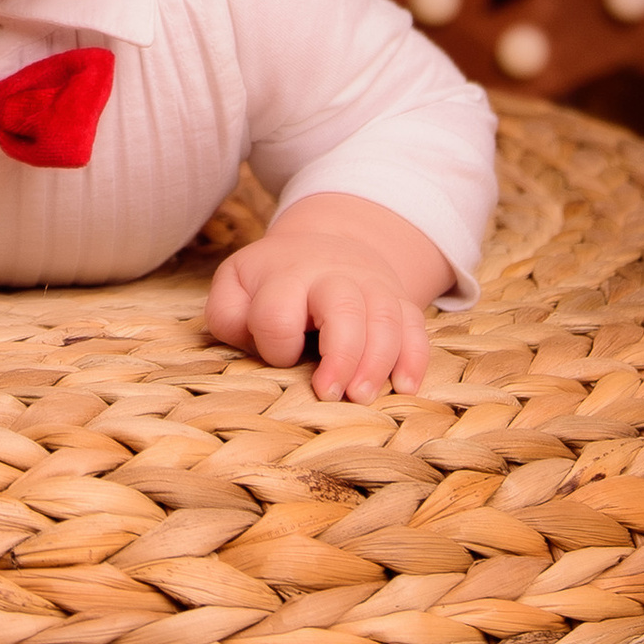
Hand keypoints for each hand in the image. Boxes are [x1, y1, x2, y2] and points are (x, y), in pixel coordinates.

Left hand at [205, 197, 447, 402]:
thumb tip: (247, 338)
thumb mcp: (236, 285)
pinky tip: (406, 387)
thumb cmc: (272, 281)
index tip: (282, 358)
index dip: (277, 346)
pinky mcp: (399, 301)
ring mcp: (371, 286)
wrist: (325, 245)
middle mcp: (332, 276)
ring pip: (385, 320)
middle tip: (329, 395)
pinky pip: (416, 327)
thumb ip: (227, 314)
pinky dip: (415, 358)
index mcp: (285, 274)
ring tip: (362, 398)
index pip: (278, 315)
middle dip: (339, 356)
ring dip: (377, 363)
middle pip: (343, 309)